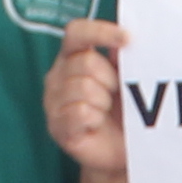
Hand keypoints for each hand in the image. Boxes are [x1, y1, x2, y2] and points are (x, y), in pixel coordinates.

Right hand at [44, 19, 131, 178]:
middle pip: (86, 62)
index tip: (129, 39)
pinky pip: (80, 112)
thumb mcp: (125, 79)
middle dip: (110, 79)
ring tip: (104, 111)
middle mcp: (57, 75)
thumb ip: (122, 58)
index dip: (101, 32)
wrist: (119, 150)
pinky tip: (96, 124)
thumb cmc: (121, 109)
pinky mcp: (57, 126)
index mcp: (72, 56)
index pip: (77, 32)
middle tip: (114, 94)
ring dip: (104, 101)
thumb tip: (126, 38)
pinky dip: (95, 118)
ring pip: (84, 88)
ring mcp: (52, 101)